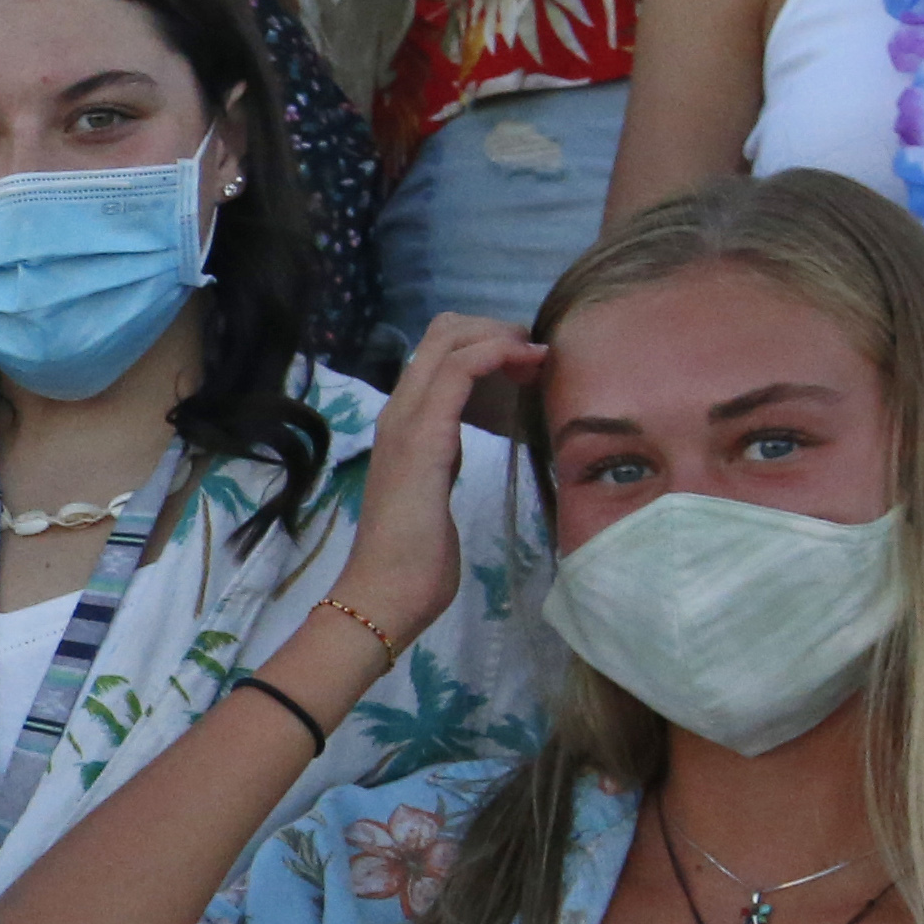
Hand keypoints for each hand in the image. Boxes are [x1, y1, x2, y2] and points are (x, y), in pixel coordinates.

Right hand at [330, 312, 538, 656]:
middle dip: (497, 330)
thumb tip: (468, 444)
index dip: (486, 341)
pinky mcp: (424, 435)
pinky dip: (498, 354)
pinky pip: (461, 370)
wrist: (386, 593)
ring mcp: (407, 420)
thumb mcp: (436, 490)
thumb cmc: (414, 560)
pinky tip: (529, 366)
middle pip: (443, 331)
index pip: (438, 352)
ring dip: (503, 338)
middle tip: (535, 357)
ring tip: (538, 359)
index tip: (528, 363)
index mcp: (403, 424)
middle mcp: (399, 412)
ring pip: (451, 340)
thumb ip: (445, 459)